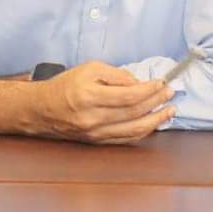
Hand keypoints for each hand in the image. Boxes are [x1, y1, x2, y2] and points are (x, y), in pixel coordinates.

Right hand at [31, 61, 174, 144]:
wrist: (42, 110)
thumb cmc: (65, 86)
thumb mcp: (89, 69)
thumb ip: (116, 75)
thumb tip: (138, 83)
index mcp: (89, 96)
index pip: (128, 96)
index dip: (149, 90)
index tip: (162, 83)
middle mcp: (93, 118)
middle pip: (134, 112)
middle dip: (157, 102)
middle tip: (171, 93)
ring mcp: (96, 133)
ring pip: (134, 130)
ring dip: (156, 120)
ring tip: (169, 111)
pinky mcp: (97, 142)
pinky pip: (126, 138)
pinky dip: (143, 131)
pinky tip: (153, 123)